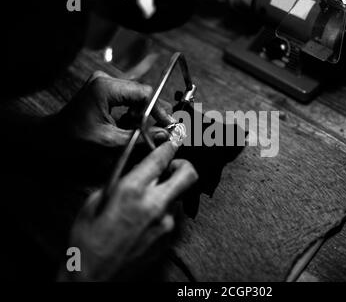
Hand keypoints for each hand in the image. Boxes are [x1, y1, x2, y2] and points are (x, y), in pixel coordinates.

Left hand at [56, 70, 174, 147]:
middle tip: (161, 130)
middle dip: (152, 113)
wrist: (51, 138)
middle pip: (142, 93)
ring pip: (137, 96)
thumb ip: (139, 137)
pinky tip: (130, 125)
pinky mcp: (105, 90)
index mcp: (106, 88)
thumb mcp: (109, 142)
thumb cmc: (74, 140)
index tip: (169, 124)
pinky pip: (128, 99)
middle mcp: (106, 80)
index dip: (160, 109)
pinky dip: (133, 112)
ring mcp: (105, 84)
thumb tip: (165, 135)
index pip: (144, 93)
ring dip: (143, 114)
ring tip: (141, 131)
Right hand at [59, 141, 197, 280]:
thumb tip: (135, 170)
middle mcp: (155, 205)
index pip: (161, 157)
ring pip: (179, 196)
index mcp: (132, 191)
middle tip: (170, 167)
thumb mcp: (94, 202)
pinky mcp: (168, 239)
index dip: (169, 143)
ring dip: (168, 192)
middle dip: (182, 164)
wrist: (93, 278)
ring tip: (147, 202)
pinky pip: (172, 216)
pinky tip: (144, 221)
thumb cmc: (86, 240)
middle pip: (188, 173)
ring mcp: (166, 224)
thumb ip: (119, 182)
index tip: (173, 138)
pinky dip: (163, 212)